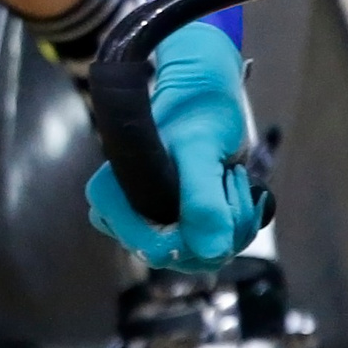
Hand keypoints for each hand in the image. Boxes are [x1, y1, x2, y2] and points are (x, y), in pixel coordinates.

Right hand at [87, 22, 268, 273]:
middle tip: (232, 179)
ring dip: (234, 221)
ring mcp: (152, 221)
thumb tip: (213, 251)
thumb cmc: (197, 109)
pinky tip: (236, 187)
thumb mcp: (199, 149)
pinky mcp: (177, 222)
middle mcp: (125, 217)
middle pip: (182, 257)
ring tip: (235, 178)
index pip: (157, 250)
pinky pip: (212, 244)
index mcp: (111, 200)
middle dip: (221, 226)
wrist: (207, 90)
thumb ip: (202, 199)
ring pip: (202, 254)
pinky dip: (236, 220)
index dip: (198, 234)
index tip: (219, 186)